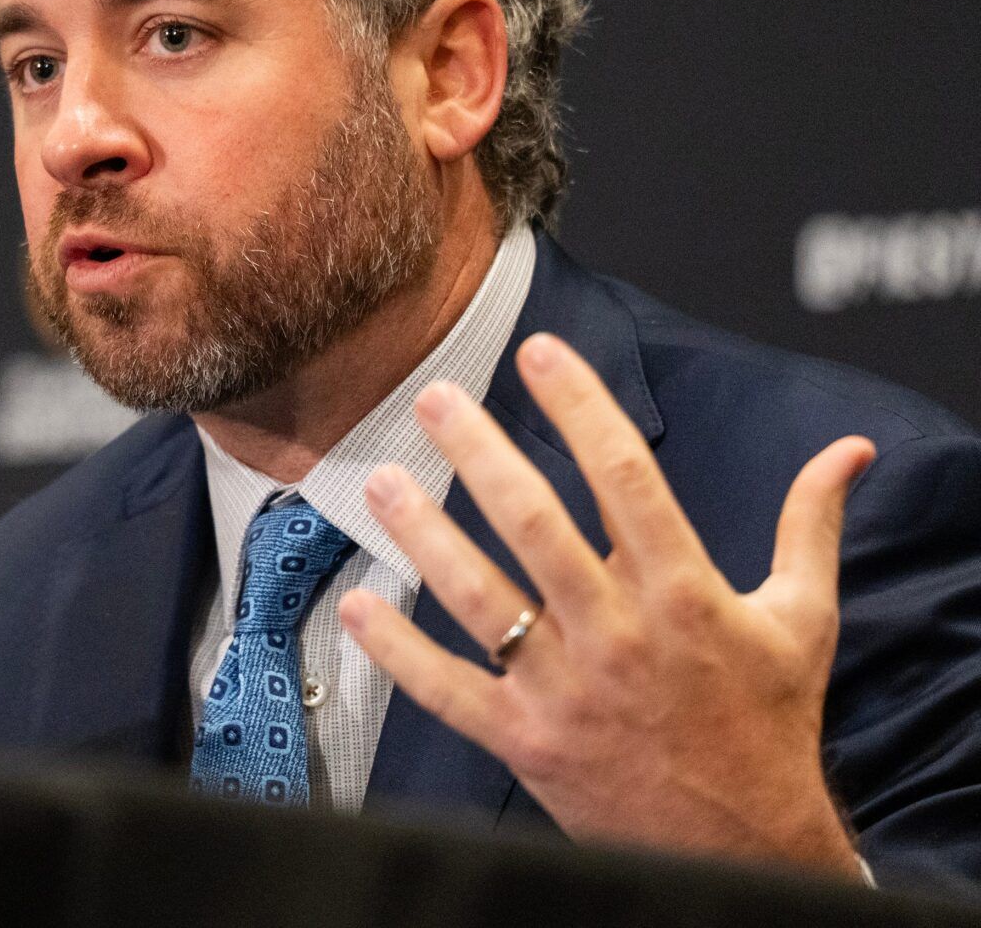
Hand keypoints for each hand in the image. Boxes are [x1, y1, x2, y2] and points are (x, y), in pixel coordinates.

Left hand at [337, 332, 873, 873]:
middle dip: (480, 454)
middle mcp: (619, 636)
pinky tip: (353, 605)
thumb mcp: (803, 621)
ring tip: (380, 479)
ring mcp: (566, 692)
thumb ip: (810, 527)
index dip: (582, 408)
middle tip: (433, 396)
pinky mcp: (526, 742)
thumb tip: (848, 451)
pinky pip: (447, 690)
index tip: (540, 352)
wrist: (743, 850)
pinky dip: (396, 651)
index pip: (628, 480)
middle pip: (536, 526)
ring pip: (480, 598)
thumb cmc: (766, 724)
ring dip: (423, 535)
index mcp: (686, 597)